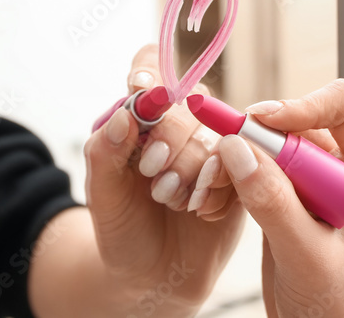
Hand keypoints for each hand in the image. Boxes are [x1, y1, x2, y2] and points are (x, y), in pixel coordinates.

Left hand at [82, 44, 244, 313]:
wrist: (152, 276)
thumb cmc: (123, 227)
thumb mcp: (101, 193)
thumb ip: (105, 151)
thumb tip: (125, 113)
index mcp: (143, 115)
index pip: (151, 66)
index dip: (152, 72)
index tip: (144, 91)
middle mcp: (181, 123)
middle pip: (188, 102)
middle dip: (170, 140)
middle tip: (152, 175)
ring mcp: (213, 145)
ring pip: (216, 135)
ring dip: (191, 171)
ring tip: (170, 200)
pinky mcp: (240, 172)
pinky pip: (241, 164)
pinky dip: (214, 189)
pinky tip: (197, 209)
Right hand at [195, 79, 343, 316]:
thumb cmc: (337, 303)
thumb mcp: (306, 256)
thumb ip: (275, 204)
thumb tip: (237, 149)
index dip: (304, 104)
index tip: (263, 121)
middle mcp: (343, 165)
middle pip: (296, 119)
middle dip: (256, 135)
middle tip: (220, 158)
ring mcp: (312, 177)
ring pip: (269, 140)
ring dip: (237, 155)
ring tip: (210, 187)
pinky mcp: (286, 191)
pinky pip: (254, 163)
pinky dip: (231, 173)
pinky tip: (214, 198)